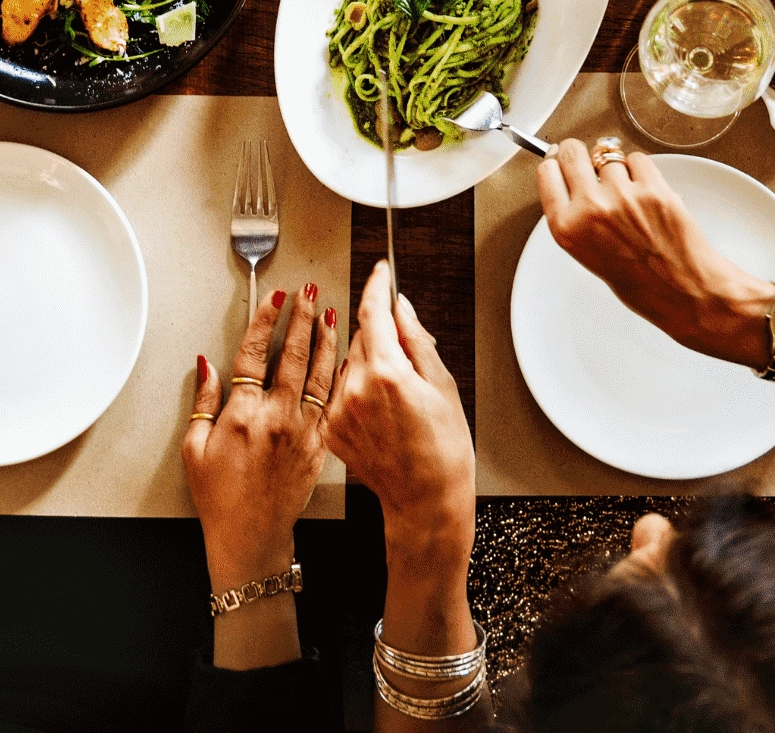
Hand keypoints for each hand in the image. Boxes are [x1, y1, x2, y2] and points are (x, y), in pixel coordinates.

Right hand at [186, 282, 338, 586]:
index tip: (274, 299)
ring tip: (329, 314)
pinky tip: (344, 360)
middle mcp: (277, 418)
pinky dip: (338, 377)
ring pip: (318, 375)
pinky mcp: (318, 446)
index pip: (255, 354)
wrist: (252, 536)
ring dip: (325, 341)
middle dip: (301, 319)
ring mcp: (302, 432)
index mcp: (243, 415)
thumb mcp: (194, 448)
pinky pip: (331, 402)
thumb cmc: (220, 498)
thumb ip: (202, 402)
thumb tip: (206, 365)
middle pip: (292, 356)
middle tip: (306, 294)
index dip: (265, 321)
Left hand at [324, 262, 472, 559]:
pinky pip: (340, 392)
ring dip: (367, 366)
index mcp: (387, 373)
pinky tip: (380, 415)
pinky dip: (356, 392)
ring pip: (348, 365)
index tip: (380, 272)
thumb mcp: (442, 386)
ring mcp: (338, 410)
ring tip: (396, 399)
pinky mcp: (330, 428)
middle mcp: (355, 388)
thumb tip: (401, 307)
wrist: (425, 502)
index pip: (372, 311)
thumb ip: (416, 340)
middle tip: (407, 361)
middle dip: (380, 337)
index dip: (376, 285)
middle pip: (360, 337)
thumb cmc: (444, 451)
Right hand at [535, 139, 774, 366]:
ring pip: (610, 157)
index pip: (547, 172)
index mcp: (567, 228)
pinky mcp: (653, 189)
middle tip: (590, 162)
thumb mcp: (587, 253)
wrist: (684, 291)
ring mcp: (623, 196)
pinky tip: (646, 192)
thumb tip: (575, 183)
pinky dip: (641, 170)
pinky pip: (638, 160)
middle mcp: (590, 208)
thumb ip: (576, 217)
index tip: (563, 163)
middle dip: (581, 154)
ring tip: (630, 195)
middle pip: (573, 153)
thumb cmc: (640, 282)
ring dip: (618, 169)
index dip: (557, 164)